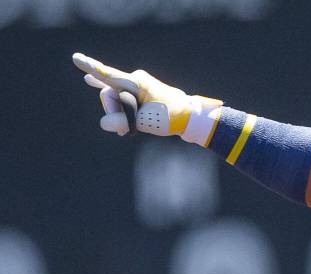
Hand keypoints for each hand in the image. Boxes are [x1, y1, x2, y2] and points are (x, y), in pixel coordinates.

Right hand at [72, 52, 221, 142]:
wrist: (188, 116)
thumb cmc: (170, 116)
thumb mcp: (145, 121)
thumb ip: (122, 122)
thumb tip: (103, 123)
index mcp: (136, 82)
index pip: (108, 75)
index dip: (91, 68)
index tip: (75, 58)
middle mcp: (134, 80)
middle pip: (109, 95)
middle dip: (113, 113)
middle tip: (125, 131)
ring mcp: (135, 86)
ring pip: (114, 101)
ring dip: (118, 116)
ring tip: (128, 130)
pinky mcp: (136, 93)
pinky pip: (117, 91)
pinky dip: (107, 92)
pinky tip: (88, 81)